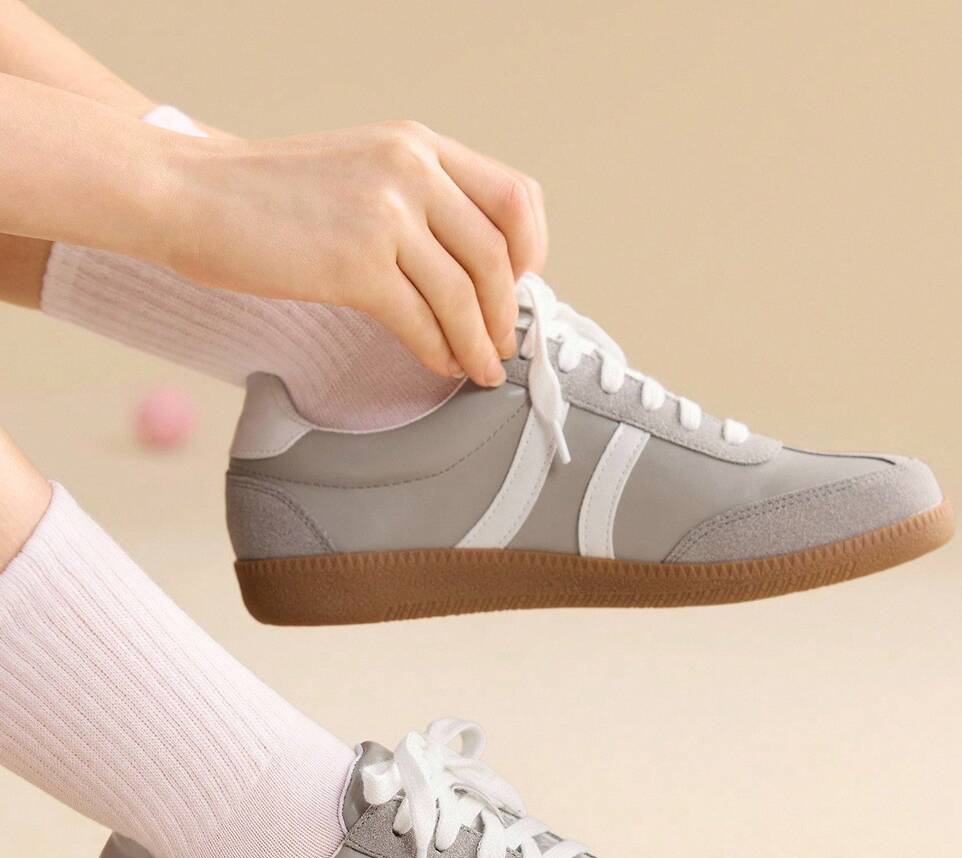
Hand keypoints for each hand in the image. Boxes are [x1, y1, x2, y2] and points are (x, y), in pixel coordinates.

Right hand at [166, 121, 547, 386]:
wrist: (189, 193)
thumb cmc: (263, 194)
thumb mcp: (357, 169)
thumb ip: (414, 200)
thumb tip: (466, 264)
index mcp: (416, 145)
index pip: (513, 195)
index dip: (532, 250)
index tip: (523, 286)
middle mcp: (410, 169)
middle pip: (498, 253)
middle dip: (507, 312)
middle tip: (503, 346)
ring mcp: (384, 215)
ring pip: (465, 294)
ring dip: (479, 342)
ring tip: (481, 368)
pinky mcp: (356, 264)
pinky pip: (422, 320)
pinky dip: (441, 351)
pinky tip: (442, 365)